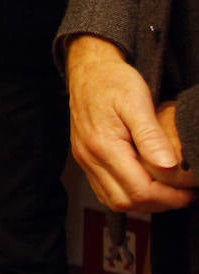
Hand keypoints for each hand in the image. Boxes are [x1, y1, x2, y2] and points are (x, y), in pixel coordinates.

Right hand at [66, 35, 195, 211]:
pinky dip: (127, 195)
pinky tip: (144, 184)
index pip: (139, 190)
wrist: (88, 70)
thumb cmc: (112, 81)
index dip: (169, 197)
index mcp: (103, 145)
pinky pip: (104, 190)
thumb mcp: (136, 101)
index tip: (189, 192)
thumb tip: (168, 166)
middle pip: (126, 201)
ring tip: (166, 191)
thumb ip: (150, 136)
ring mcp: (85, 159)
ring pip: (114, 200)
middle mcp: (90, 156)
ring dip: (142, 203)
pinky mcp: (86, 158)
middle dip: (158, 203)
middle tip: (182, 194)